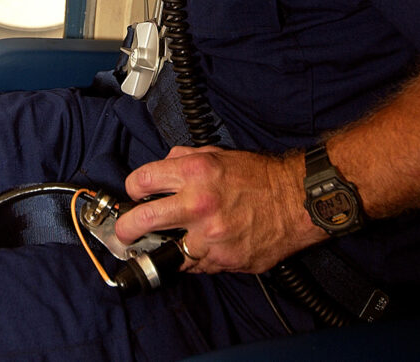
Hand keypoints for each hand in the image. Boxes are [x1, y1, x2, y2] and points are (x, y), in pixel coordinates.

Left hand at [115, 145, 325, 274]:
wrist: (295, 201)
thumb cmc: (258, 176)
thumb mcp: (217, 154)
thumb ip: (184, 159)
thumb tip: (161, 166)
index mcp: (194, 173)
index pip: (142, 180)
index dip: (132, 188)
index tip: (134, 194)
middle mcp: (197, 204)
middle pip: (142, 220)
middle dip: (126, 229)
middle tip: (124, 232)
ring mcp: (209, 236)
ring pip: (168, 251)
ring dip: (165, 247)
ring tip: (164, 243)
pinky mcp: (223, 260)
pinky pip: (196, 264)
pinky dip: (194, 258)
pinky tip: (199, 248)